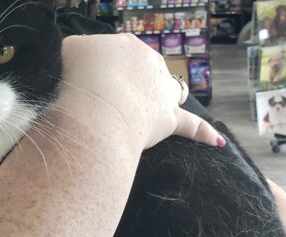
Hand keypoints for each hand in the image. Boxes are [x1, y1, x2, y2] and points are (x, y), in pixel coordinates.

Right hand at [58, 34, 224, 149]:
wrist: (96, 105)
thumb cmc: (79, 77)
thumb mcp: (69, 50)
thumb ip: (78, 51)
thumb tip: (78, 61)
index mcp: (127, 45)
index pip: (119, 52)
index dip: (105, 67)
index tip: (91, 81)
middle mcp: (150, 64)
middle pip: (145, 70)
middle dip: (133, 81)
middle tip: (109, 98)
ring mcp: (162, 92)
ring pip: (171, 90)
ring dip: (167, 96)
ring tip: (159, 107)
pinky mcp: (169, 120)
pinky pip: (192, 126)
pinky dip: (203, 133)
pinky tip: (216, 142)